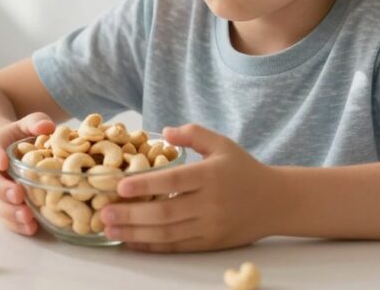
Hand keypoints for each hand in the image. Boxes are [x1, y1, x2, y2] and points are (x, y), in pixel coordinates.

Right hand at [0, 112, 55, 234]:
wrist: (2, 153)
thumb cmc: (18, 137)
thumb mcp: (25, 124)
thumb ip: (35, 122)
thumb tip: (48, 127)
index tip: (2, 161)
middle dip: (2, 190)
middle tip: (18, 195)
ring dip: (9, 212)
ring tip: (27, 218)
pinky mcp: (2, 206)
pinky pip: (5, 218)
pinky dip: (16, 225)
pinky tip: (31, 229)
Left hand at [99, 123, 280, 251]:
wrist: (275, 202)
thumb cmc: (243, 169)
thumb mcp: (222, 143)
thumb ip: (193, 134)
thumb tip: (163, 131)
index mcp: (211, 175)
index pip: (173, 181)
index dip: (145, 185)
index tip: (120, 187)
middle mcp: (210, 203)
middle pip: (165, 212)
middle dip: (131, 214)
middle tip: (103, 212)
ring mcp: (210, 226)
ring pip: (167, 233)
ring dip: (135, 232)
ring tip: (109, 228)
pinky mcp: (210, 243)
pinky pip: (176, 247)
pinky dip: (152, 246)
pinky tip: (131, 241)